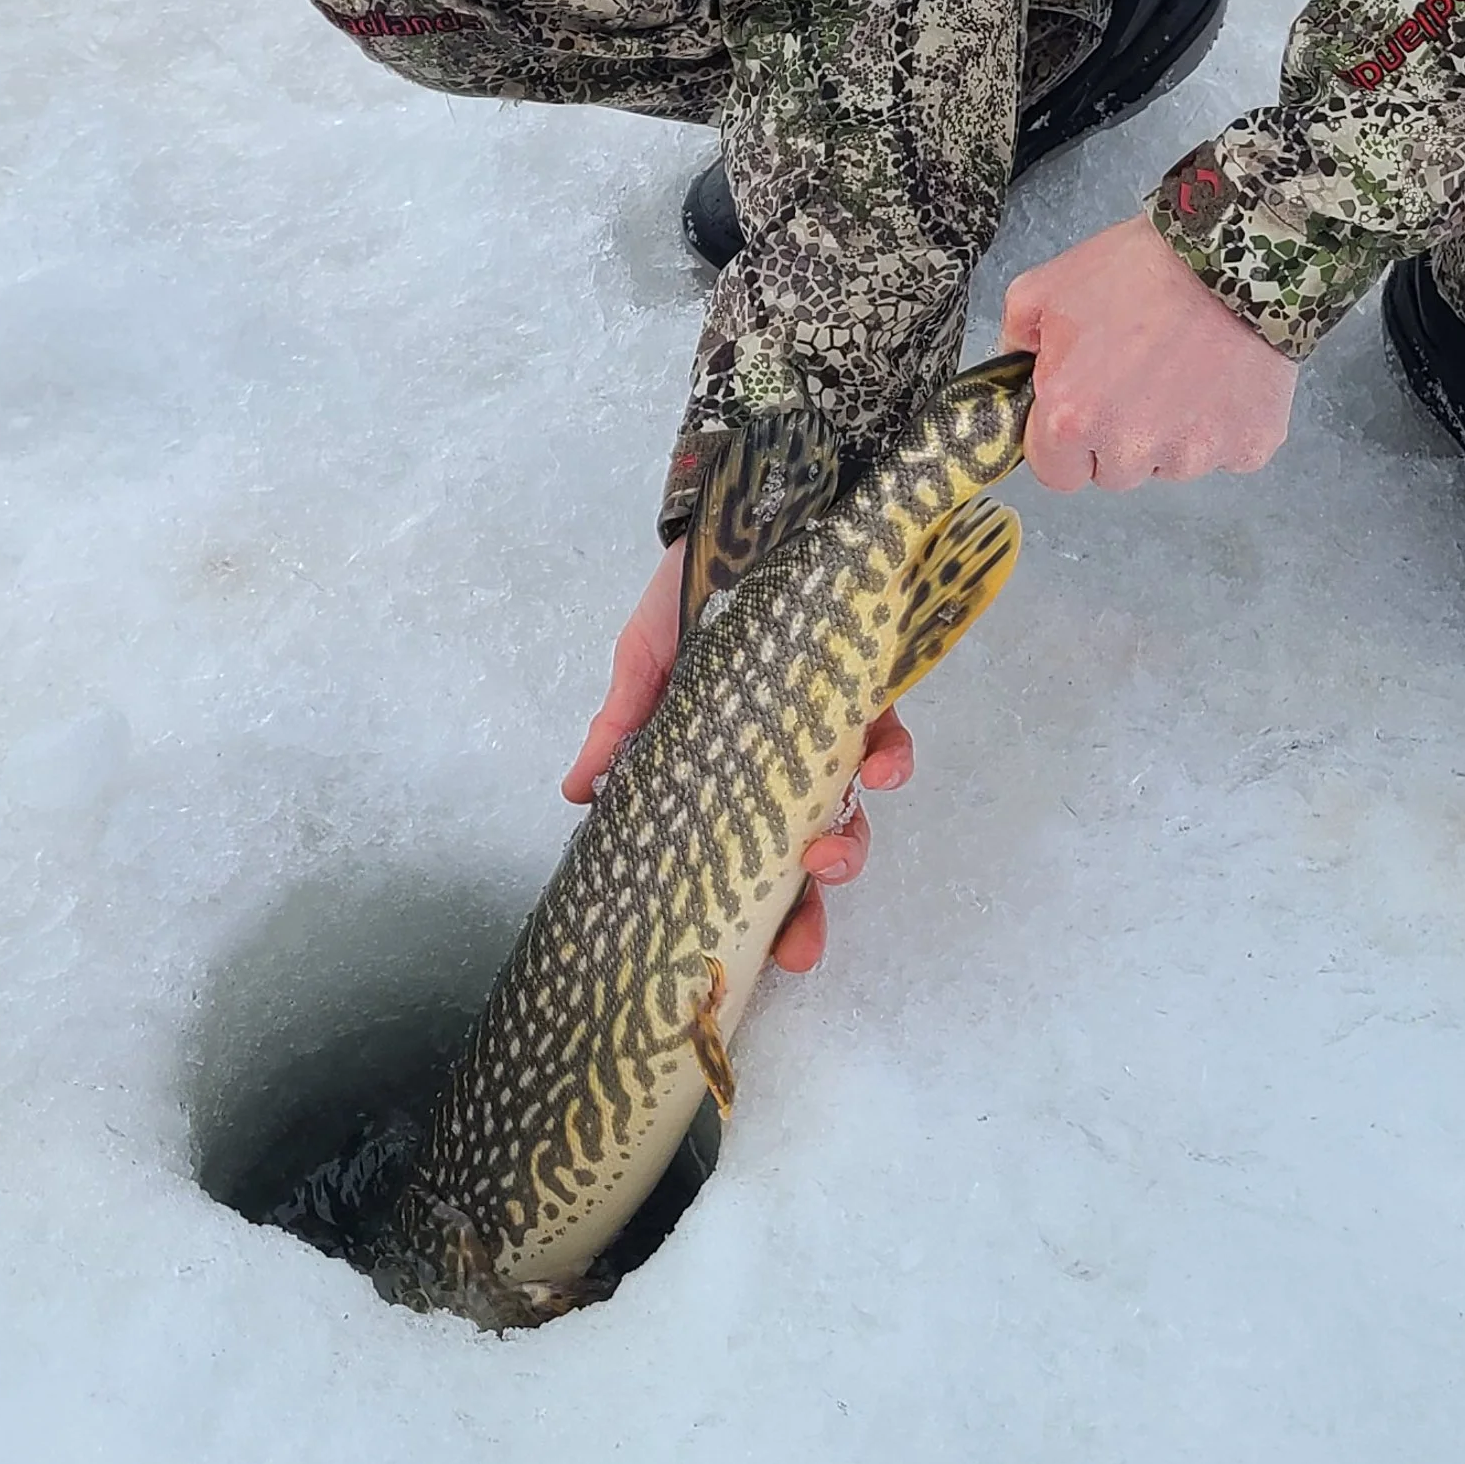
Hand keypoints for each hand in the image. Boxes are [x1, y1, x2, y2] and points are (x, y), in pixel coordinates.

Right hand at [562, 553, 914, 973]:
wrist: (749, 503)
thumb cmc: (694, 585)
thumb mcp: (643, 656)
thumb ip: (622, 724)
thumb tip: (575, 796)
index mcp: (735, 760)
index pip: (749, 846)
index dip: (763, 909)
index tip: (761, 960)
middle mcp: (791, 753)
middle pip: (809, 849)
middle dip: (809, 903)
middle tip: (800, 941)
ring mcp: (837, 723)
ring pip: (856, 807)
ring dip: (849, 842)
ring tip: (828, 853)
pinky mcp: (876, 683)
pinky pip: (890, 736)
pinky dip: (887, 760)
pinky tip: (877, 768)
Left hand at [1001, 211, 1296, 493]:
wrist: (1230, 253)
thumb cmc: (1139, 269)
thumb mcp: (1044, 289)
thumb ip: (1014, 344)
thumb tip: (1016, 376)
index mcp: (1072, 420)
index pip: (1055, 472)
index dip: (1064, 439)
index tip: (1081, 406)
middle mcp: (1132, 449)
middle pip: (1113, 473)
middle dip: (1117, 436)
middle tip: (1135, 374)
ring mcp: (1195, 455)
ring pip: (1169, 464)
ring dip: (1169, 431)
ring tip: (1181, 367)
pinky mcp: (1248, 446)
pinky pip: (1225, 453)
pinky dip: (1221, 424)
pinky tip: (1218, 377)